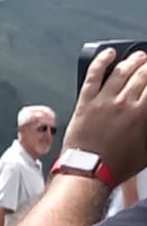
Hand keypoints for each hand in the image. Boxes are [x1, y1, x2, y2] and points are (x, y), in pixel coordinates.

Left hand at [67, 47, 146, 179]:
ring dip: (132, 60)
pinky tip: (108, 53)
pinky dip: (101, 61)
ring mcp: (103, 101)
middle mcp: (125, 104)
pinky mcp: (85, 102)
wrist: (88, 171)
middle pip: (142, 75)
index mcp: (143, 114)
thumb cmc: (117, 165)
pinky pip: (93, 75)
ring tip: (138, 56)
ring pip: (121, 72)